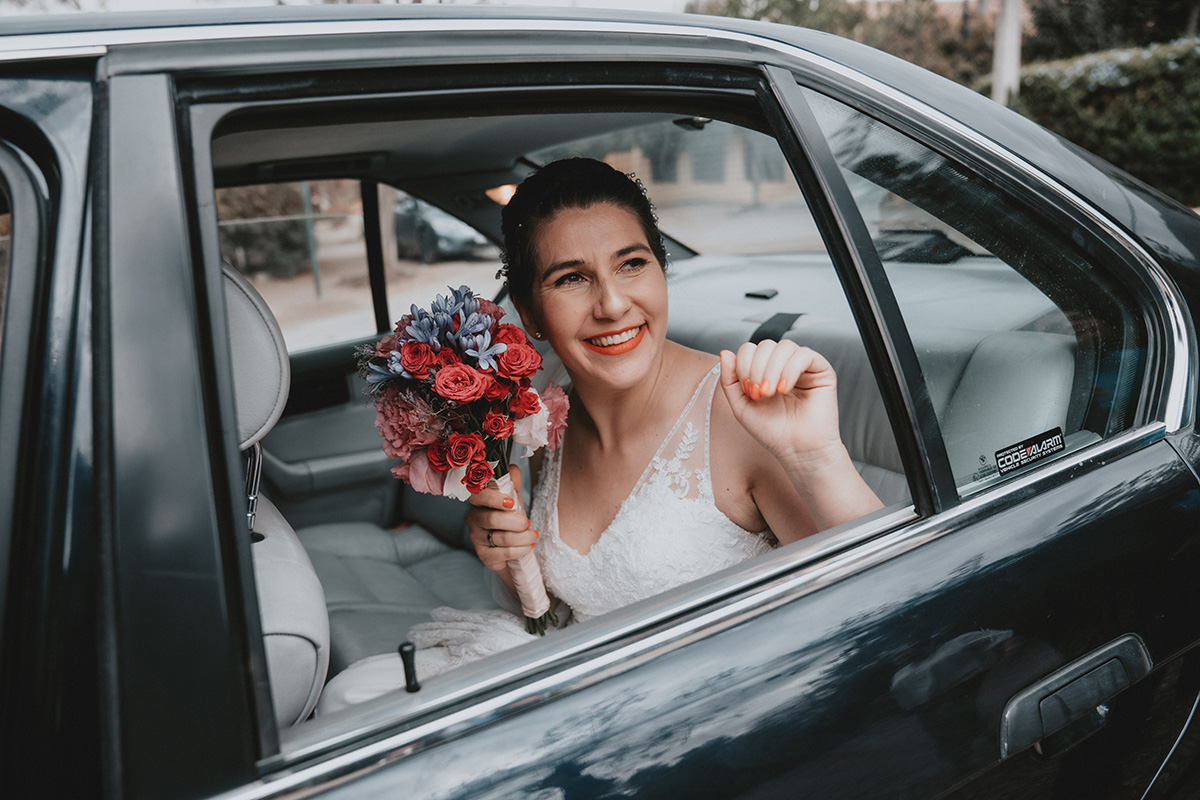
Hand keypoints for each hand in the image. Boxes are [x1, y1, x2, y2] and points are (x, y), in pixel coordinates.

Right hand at [467, 464, 538, 579]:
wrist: (510, 547)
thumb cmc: (509, 520)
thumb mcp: (513, 500)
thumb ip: (512, 484)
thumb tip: (512, 469)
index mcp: (479, 502)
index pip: (479, 496)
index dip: (494, 498)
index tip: (511, 503)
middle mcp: (473, 519)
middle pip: (492, 519)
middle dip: (515, 522)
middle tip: (528, 523)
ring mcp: (477, 538)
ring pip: (501, 537)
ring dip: (523, 537)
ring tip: (533, 535)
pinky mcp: (484, 555)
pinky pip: (504, 553)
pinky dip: (520, 549)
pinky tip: (528, 546)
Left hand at [718, 341, 843, 467]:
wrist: (797, 450)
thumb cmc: (772, 431)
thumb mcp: (741, 406)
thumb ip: (729, 380)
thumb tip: (725, 352)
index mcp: (764, 370)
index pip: (750, 349)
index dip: (744, 365)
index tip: (748, 391)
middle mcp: (784, 365)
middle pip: (765, 344)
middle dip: (757, 368)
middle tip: (760, 394)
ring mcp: (803, 366)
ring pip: (784, 347)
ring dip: (772, 369)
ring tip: (772, 393)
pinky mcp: (821, 371)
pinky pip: (804, 354)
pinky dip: (791, 369)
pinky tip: (785, 388)